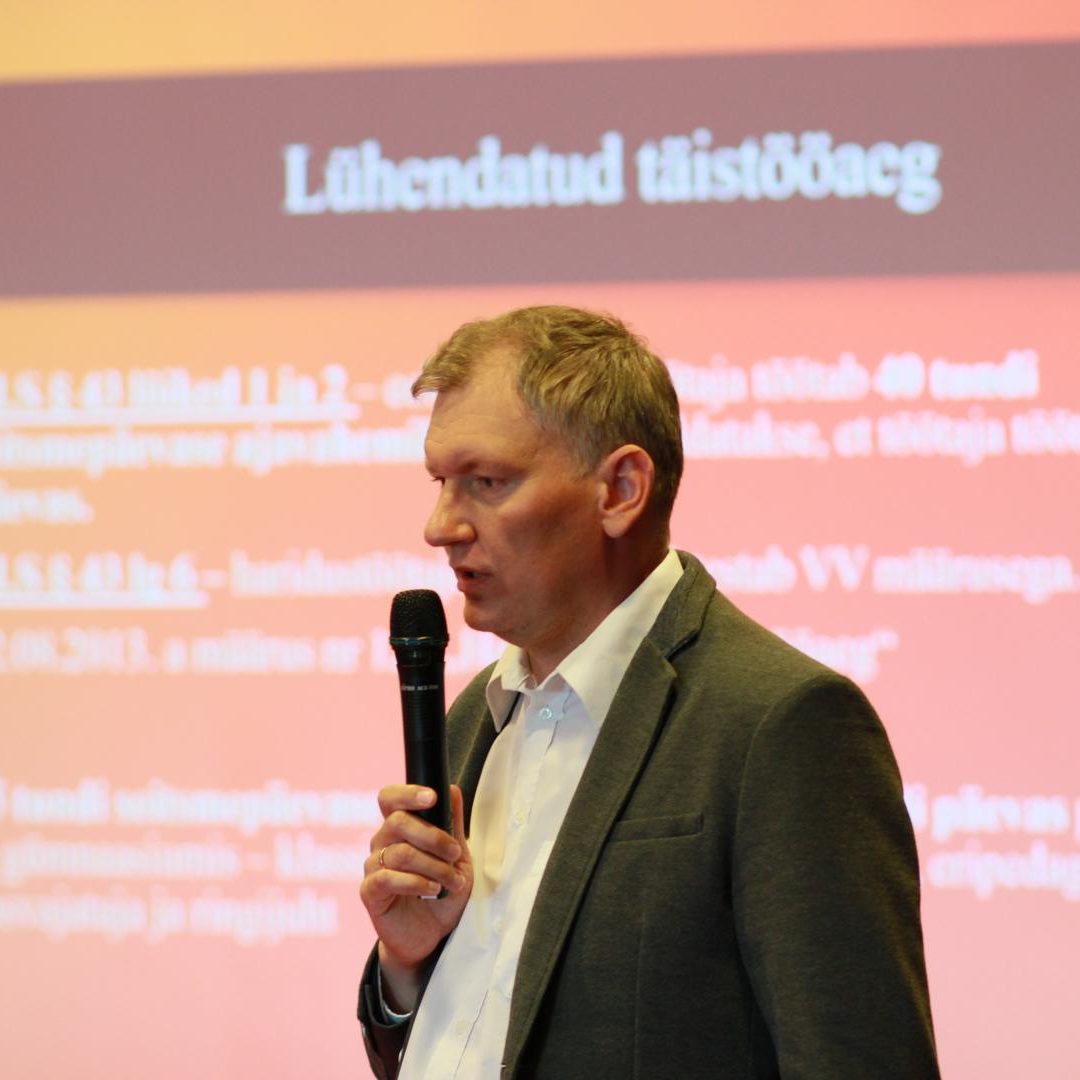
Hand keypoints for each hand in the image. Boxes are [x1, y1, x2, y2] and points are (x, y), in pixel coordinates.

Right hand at [360, 783, 471, 1010]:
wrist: (432, 934)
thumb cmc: (443, 891)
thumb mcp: (457, 857)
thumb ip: (452, 824)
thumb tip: (453, 789)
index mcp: (400, 828)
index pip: (390, 798)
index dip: (407, 793)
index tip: (432, 797)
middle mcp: (382, 842)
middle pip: (397, 822)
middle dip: (432, 836)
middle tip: (455, 854)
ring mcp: (373, 866)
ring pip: (400, 852)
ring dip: (433, 865)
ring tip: (452, 882)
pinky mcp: (369, 892)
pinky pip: (386, 878)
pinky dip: (415, 882)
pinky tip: (432, 889)